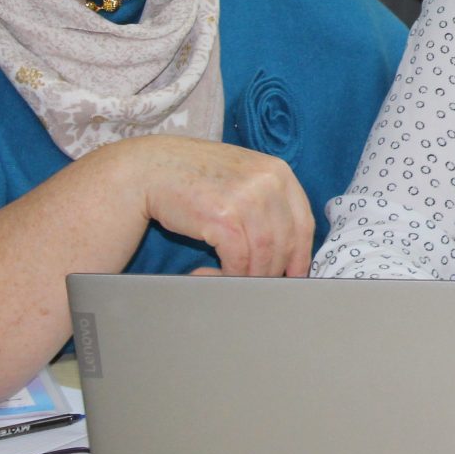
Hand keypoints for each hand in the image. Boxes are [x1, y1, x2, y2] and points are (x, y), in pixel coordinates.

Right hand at [106, 136, 314, 277]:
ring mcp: (248, 199)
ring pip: (264, 256)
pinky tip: (211, 274)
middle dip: (273, 271)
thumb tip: (287, 248)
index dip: (300, 256)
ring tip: (231, 281)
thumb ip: (268, 201)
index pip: (304, 223)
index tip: (294, 275)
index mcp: (279, 172)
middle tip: (257, 285)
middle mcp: (269, 182)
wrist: (151, 168)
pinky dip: (229, 276)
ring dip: (249, 277)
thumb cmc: (196, 176)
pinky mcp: (224, 218)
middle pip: (286, 244)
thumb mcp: (243, 177)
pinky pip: (238, 261)